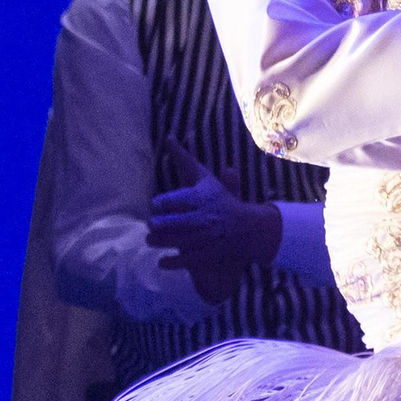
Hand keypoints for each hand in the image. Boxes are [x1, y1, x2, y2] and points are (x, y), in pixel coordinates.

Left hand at [147, 138, 282, 305]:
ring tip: (151, 241)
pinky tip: (162, 261)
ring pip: (174, 242)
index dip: (159, 205)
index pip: (170, 202)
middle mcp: (201, 218)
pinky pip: (184, 260)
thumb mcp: (206, 178)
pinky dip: (171, 262)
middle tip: (151, 225)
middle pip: (170, 223)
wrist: (249, 229)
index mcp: (199, 198)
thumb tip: (168, 138)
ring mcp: (204, 238)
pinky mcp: (207, 255)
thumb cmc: (221, 200)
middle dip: (157, 225)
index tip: (156, 206)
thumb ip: (185, 161)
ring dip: (159, 242)